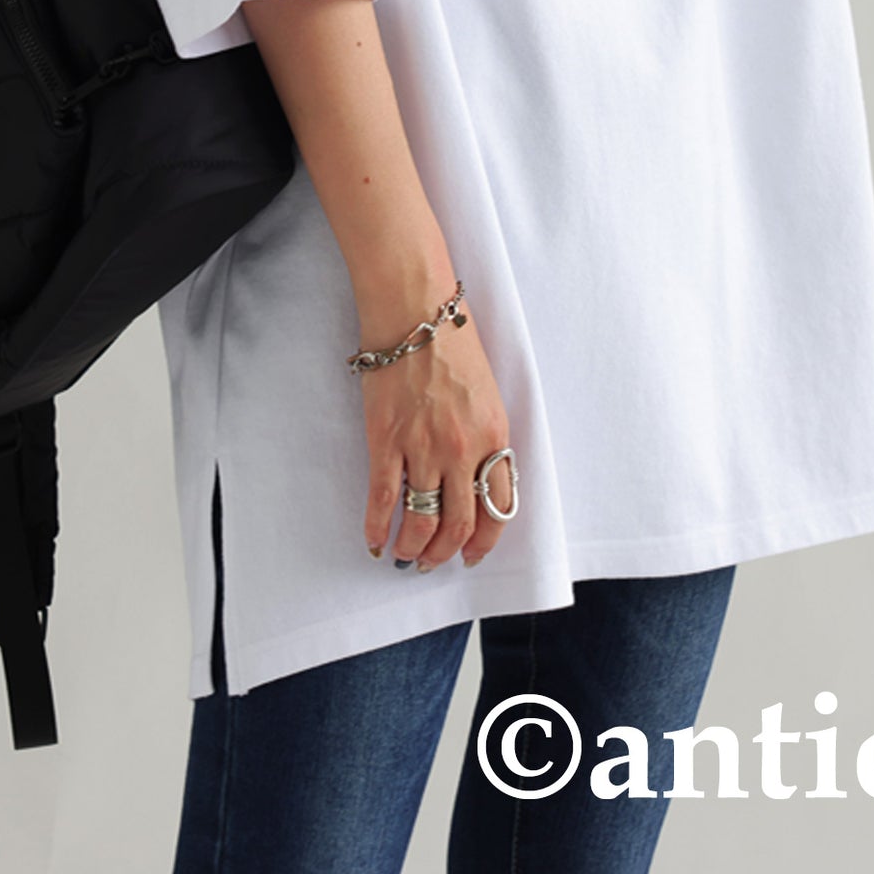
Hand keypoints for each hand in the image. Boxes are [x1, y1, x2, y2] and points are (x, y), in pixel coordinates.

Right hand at [355, 286, 512, 571]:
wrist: (415, 312)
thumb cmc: (453, 344)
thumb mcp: (489, 394)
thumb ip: (486, 438)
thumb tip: (476, 479)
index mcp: (495, 436)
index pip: (498, 509)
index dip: (484, 541)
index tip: (472, 555)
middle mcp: (463, 449)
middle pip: (459, 524)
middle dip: (446, 552)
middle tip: (434, 562)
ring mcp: (423, 447)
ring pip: (421, 520)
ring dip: (413, 548)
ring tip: (406, 556)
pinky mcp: (386, 441)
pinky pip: (382, 499)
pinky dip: (377, 527)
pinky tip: (375, 541)